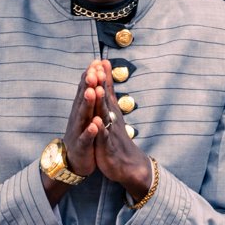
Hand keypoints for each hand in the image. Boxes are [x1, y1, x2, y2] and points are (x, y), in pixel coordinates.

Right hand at [57, 60, 109, 179]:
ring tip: (92, 91)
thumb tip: (93, 76)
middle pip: (83, 99)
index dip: (90, 76)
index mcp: (82, 110)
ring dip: (87, 103)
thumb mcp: (86, 114)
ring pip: (83, 116)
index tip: (96, 61)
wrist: (72, 161)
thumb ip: (89, 96)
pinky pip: (86, 139)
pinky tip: (94, 126)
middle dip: (88, 84)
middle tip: (93, 70)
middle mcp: (78, 117)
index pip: (86, 90)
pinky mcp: (82, 146)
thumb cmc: (82, 135)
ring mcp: (79, 131)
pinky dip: (90, 132)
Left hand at [93, 69, 152, 200]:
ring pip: (105, 115)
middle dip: (101, 82)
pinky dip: (100, 129)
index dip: (103, 76)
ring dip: (100, 102)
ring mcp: (110, 132)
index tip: (100, 60)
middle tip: (97, 66)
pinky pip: (104, 137)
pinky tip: (97, 122)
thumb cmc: (117, 140)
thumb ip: (110, 101)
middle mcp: (112, 119)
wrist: (128, 165)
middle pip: (105, 98)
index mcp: (111, 112)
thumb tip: (107, 86)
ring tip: (96, 88)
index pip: (106, 91)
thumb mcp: (113, 118)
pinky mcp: (108, 147)